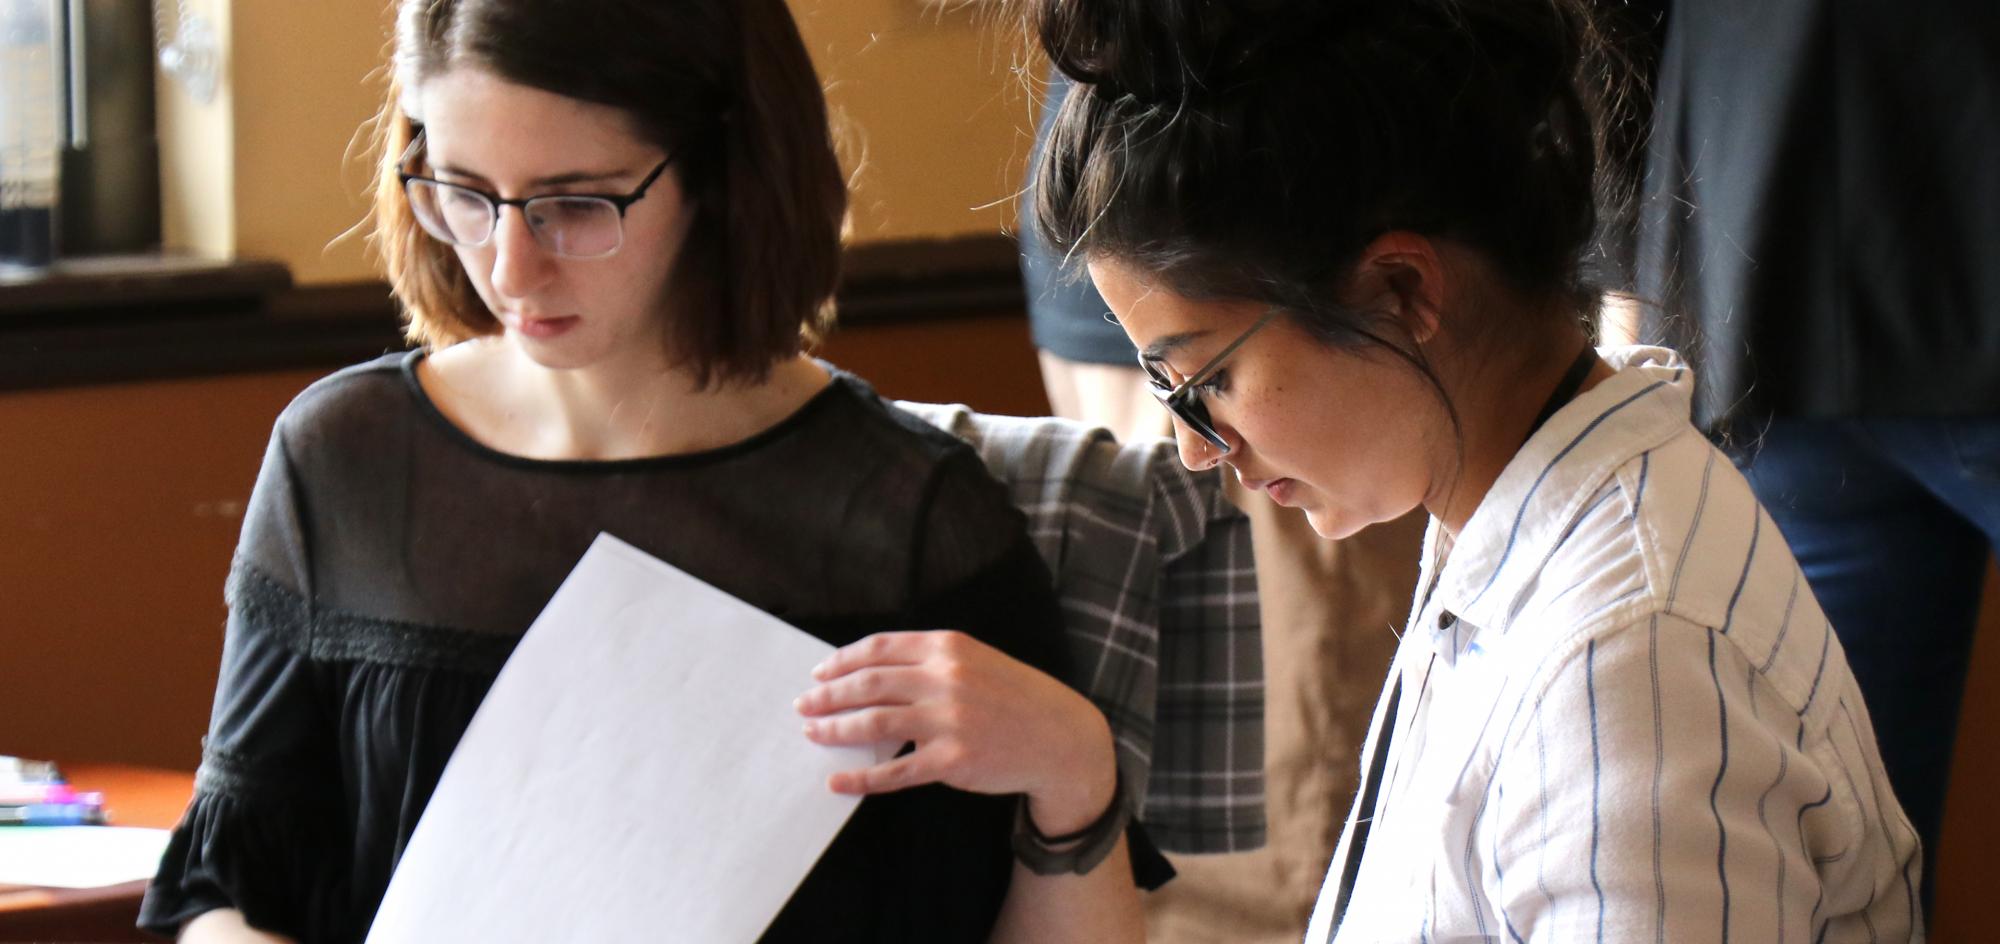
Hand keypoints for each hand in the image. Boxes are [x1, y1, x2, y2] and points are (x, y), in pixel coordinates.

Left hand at [794, 630, 1117, 834]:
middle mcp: (946, 679)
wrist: (1059, 737)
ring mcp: (949, 721)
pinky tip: (837, 781)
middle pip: (869, 684)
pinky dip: (860, 777)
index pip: (879, 648)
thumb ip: (931, 662)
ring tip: (812, 733)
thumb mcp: (977, 660)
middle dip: (828, 695)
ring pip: (874, 723)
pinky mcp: (952, 761)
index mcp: (948, 647)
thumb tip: (871, 676)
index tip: (818, 673)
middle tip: (803, 705)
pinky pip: (894, 771)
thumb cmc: (1014, 697)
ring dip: (835, 729)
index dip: (841, 661)